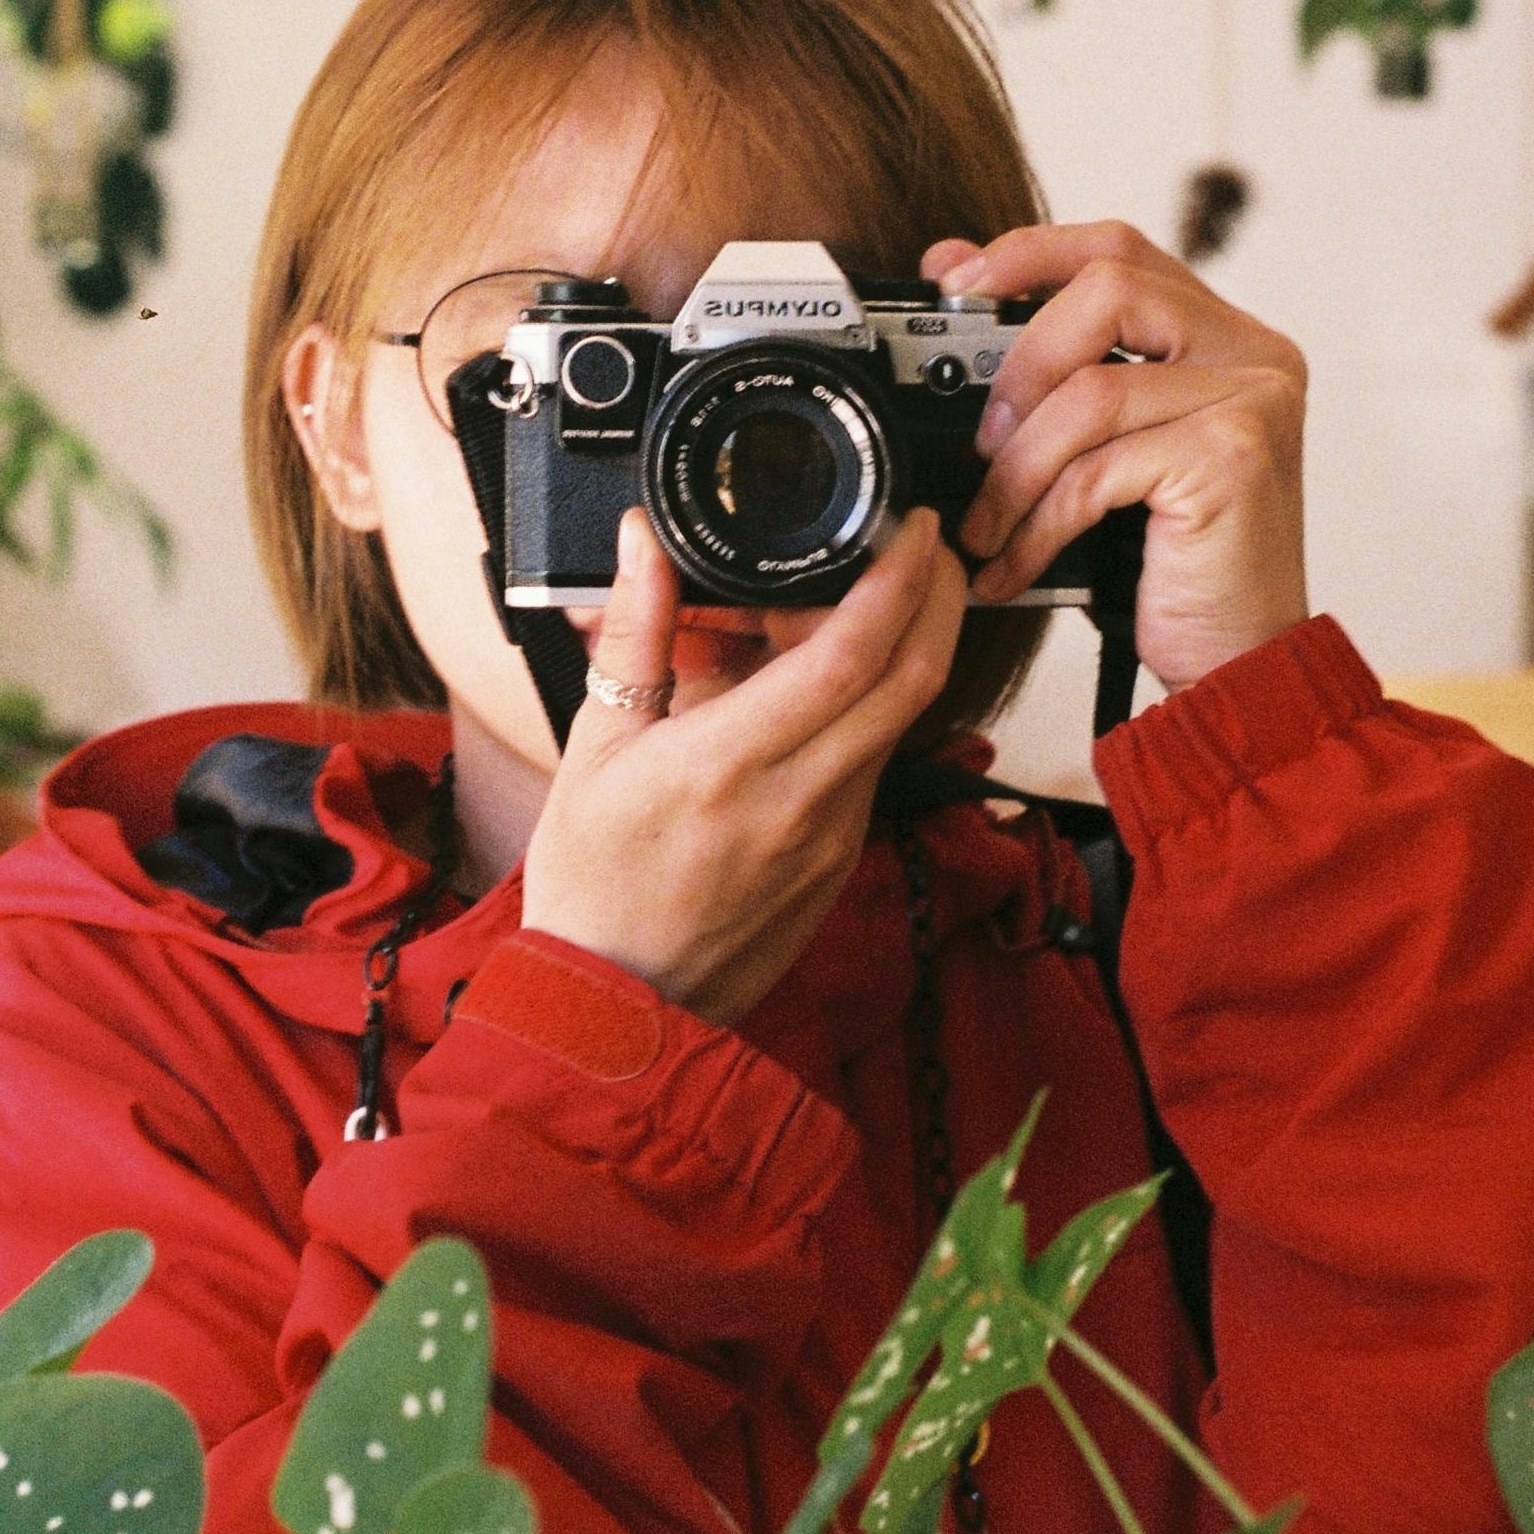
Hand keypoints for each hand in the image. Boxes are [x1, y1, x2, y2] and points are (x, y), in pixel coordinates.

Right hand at [519, 506, 970, 1028]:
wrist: (620, 1006)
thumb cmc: (594, 883)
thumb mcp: (595, 747)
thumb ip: (634, 634)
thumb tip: (643, 542)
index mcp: (729, 764)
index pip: (851, 656)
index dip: (898, 581)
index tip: (911, 527)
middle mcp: (801, 801)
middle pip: (914, 679)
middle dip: (939, 596)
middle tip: (924, 542)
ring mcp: (833, 836)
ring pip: (898, 719)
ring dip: (896, 650)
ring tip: (833, 611)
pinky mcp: (842, 859)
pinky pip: (873, 761)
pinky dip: (864, 707)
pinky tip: (815, 688)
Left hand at [926, 221, 1310, 693]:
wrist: (1238, 665)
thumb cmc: (1168, 564)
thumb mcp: (1106, 451)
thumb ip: (1059, 369)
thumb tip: (954, 271)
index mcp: (1229, 336)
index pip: (1121, 250)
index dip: (1031, 253)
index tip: (954, 281)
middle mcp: (1255, 353)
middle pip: (1108, 291)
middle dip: (1020, 363)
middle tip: (980, 441)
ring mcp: (1252, 400)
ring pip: (1089, 392)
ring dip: (1014, 471)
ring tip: (985, 527)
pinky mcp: (1231, 458)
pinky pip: (1097, 469)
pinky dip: (1038, 523)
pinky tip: (1013, 566)